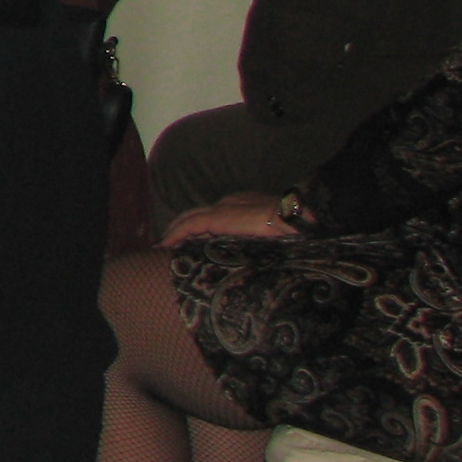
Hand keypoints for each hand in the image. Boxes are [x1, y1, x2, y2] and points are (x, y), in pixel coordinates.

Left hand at [161, 191, 297, 246]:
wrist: (297, 218)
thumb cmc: (295, 231)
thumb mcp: (274, 235)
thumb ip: (259, 240)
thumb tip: (251, 257)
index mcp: (245, 207)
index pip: (216, 217)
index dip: (201, 229)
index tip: (190, 242)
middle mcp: (231, 203)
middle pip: (199, 216)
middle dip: (183, 229)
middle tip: (170, 245)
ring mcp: (224, 208)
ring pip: (191, 219)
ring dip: (176, 232)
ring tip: (164, 247)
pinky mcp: (218, 217)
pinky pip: (189, 225)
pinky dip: (175, 234)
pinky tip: (166, 246)